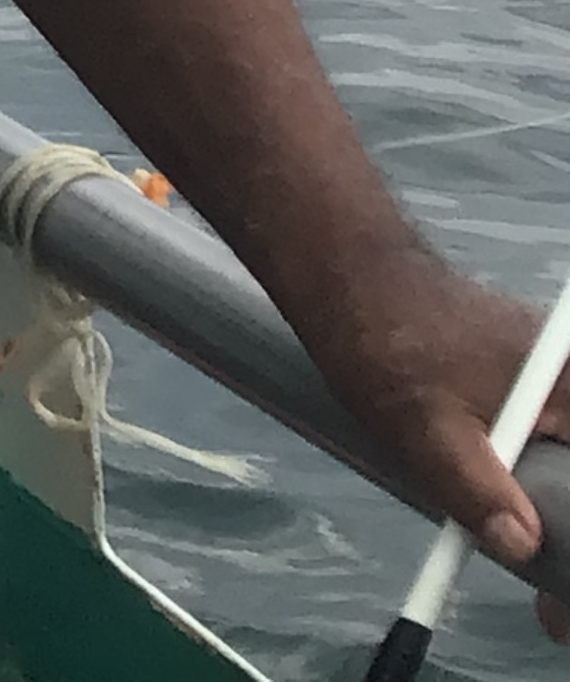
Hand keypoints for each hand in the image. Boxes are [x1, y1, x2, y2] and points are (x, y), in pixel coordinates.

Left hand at [302, 242, 569, 640]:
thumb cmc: (386, 342)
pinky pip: (557, 451)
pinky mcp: (535, 388)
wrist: (348, 280)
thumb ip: (475, 487)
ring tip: (545, 595)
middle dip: (569, 545)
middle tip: (552, 615)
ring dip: (563, 528)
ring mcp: (558, 383)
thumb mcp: (425, 427)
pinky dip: (550, 497)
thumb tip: (520, 545)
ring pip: (569, 471)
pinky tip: (524, 535)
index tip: (561, 605)